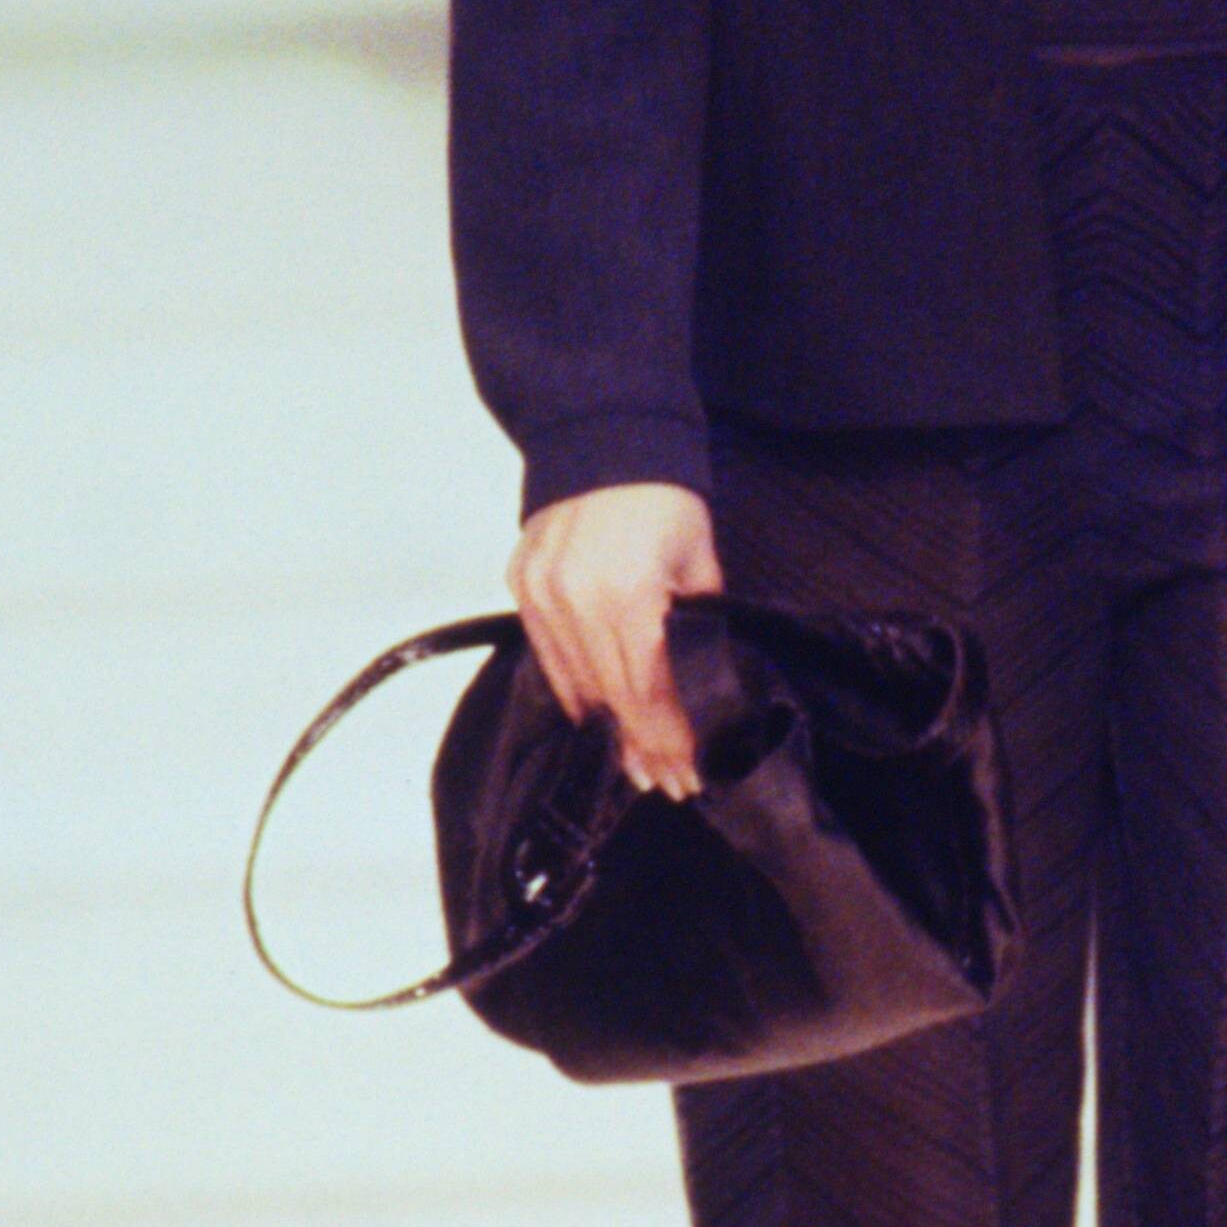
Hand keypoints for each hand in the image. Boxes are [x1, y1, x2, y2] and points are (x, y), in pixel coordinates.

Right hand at [508, 479, 724, 799]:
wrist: (605, 442)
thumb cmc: (664, 500)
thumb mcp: (699, 562)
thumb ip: (700, 624)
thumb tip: (705, 686)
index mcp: (629, 593)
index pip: (650, 688)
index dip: (669, 738)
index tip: (687, 774)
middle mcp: (576, 598)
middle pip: (613, 696)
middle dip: (643, 747)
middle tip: (667, 784)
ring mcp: (542, 592)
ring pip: (576, 682)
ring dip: (607, 726)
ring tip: (636, 764)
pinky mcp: (522, 585)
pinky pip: (547, 655)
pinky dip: (572, 689)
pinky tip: (595, 716)